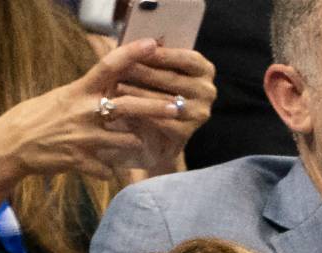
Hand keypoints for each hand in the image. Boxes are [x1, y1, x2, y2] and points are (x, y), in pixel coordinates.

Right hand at [0, 38, 182, 221]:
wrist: (9, 147)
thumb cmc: (33, 119)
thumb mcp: (61, 97)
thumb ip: (87, 92)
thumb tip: (112, 82)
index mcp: (78, 91)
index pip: (109, 66)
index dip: (133, 53)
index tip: (154, 44)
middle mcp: (83, 111)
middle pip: (129, 105)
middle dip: (157, 107)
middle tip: (178, 108)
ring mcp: (82, 138)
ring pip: (124, 140)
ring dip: (137, 144)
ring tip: (145, 145)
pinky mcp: (78, 161)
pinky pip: (106, 168)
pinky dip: (110, 170)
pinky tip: (111, 171)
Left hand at [117, 46, 215, 171]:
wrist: (156, 141)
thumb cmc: (154, 100)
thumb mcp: (156, 78)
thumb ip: (153, 61)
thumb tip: (137, 43)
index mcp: (205, 71)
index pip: (187, 58)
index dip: (162, 54)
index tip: (138, 49)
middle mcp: (208, 91)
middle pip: (173, 79)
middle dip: (144, 73)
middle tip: (120, 68)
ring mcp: (199, 113)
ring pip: (164, 101)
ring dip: (137, 94)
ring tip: (114, 87)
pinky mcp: (186, 133)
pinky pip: (159, 121)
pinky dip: (139, 114)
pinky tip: (121, 110)